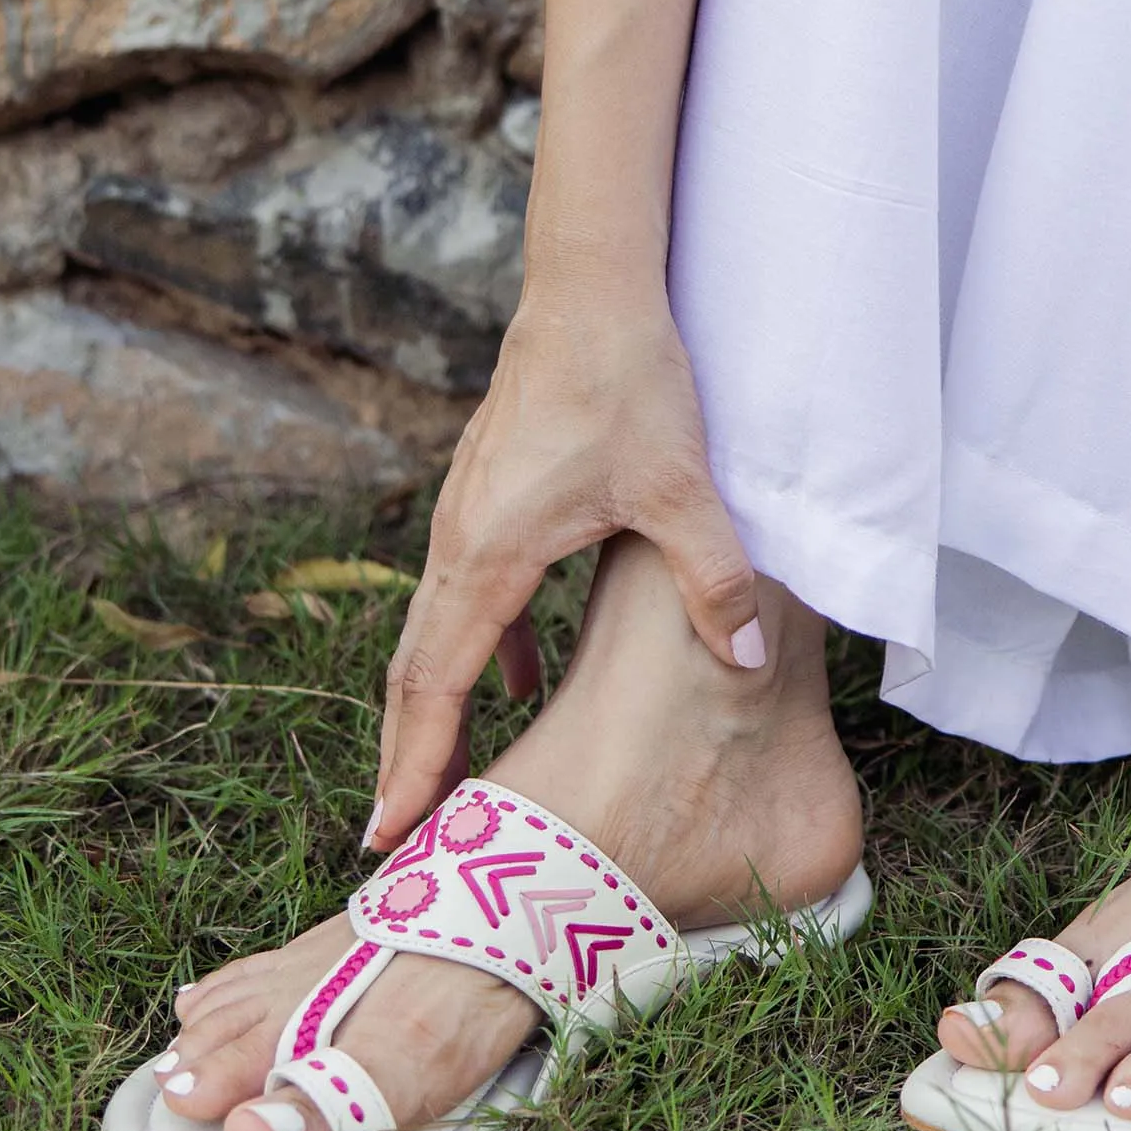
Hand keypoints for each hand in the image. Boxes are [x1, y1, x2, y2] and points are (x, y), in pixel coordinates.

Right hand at [365, 280, 762, 849]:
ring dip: (440, 707)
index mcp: (488, 554)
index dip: (413, 763)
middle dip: (408, 756)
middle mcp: (460, 543)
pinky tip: (525, 684)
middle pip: (416, 672)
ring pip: (438, 635)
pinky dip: (485, 651)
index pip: (434, 683)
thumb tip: (743, 664)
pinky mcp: (491, 499)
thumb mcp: (679, 486)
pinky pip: (473, 598)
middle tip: (397, 839)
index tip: (388, 833)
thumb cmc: (628, 381)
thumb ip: (711, 579)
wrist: (591, 291)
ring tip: (453, 781)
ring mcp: (468, 519)